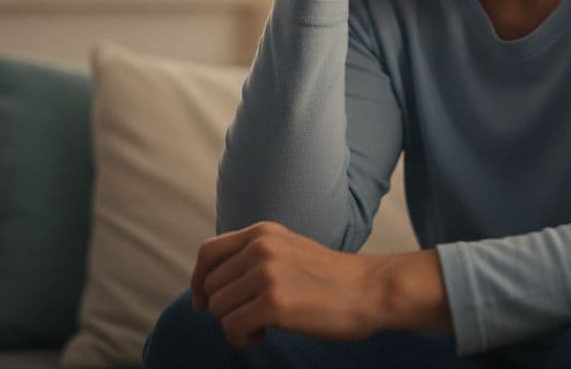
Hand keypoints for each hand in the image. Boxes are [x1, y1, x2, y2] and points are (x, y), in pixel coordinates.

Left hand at [190, 221, 383, 348]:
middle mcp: (260, 247)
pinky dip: (243, 339)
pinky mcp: (273, 303)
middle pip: (211, 286)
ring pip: (219, 309)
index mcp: (263, 232)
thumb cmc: (333, 279)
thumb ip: (256, 255)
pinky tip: (264, 336)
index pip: (208, 253)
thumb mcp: (290, 249)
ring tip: (263, 327)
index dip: (198, 281)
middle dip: (225, 309)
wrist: (371, 290)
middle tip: (253, 319)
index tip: (203, 302)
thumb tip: (216, 281)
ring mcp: (266, 274)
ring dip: (236, 325)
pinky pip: (232, 328)